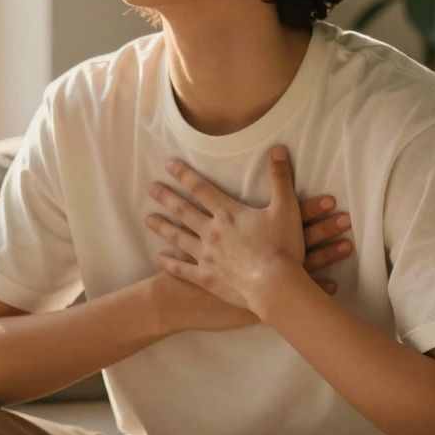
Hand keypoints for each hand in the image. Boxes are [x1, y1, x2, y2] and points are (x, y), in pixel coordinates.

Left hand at [146, 145, 352, 330]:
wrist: (274, 286)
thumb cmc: (282, 248)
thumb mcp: (286, 208)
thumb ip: (280, 178)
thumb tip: (277, 148)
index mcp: (227, 213)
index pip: (201, 188)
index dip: (184, 174)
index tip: (168, 164)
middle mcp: (211, 232)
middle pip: (183, 211)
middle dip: (166, 197)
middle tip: (150, 188)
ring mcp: (206, 256)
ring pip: (178, 238)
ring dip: (162, 227)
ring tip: (148, 219)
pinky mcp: (206, 278)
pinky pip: (182, 270)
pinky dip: (170, 264)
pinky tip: (160, 258)